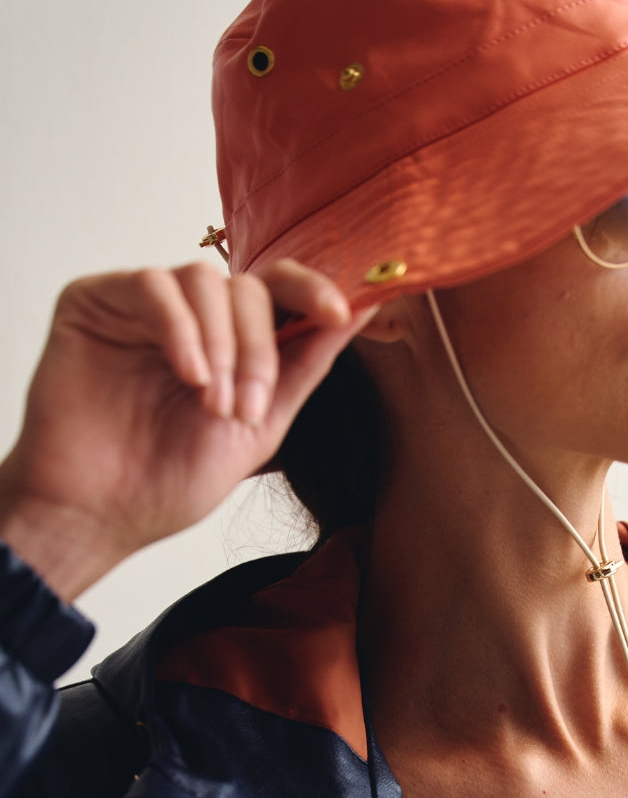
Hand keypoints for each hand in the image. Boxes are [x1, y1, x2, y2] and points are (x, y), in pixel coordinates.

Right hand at [0, 260, 372, 599]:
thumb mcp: (261, 425)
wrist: (101, 515)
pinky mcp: (96, 301)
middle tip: (247, 409)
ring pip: (206, 281)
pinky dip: (179, 328)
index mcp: (231, 341)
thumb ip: (305, 364)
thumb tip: (361, 311)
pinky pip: (153, 286)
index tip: (341, 312)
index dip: (315, 291)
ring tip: (211, 404)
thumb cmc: (171, 479)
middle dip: (260, 349)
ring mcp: (143, 306)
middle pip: (248, 288)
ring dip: (222, 346)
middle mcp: (191, 316)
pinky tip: (188, 374)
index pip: (280, 290)